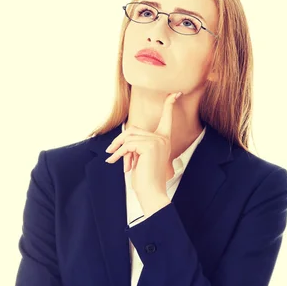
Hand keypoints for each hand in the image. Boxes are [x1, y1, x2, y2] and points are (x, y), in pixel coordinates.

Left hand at [104, 92, 181, 209]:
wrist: (152, 192)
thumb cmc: (146, 178)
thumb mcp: (140, 157)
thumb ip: (137, 144)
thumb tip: (124, 136)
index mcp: (164, 138)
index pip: (168, 117)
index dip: (170, 104)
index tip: (175, 93)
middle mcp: (162, 137)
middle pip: (134, 130)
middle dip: (120, 140)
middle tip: (111, 153)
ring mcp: (157, 140)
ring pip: (129, 138)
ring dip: (118, 150)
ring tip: (115, 161)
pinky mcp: (149, 146)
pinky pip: (127, 145)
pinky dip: (118, 154)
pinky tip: (114, 162)